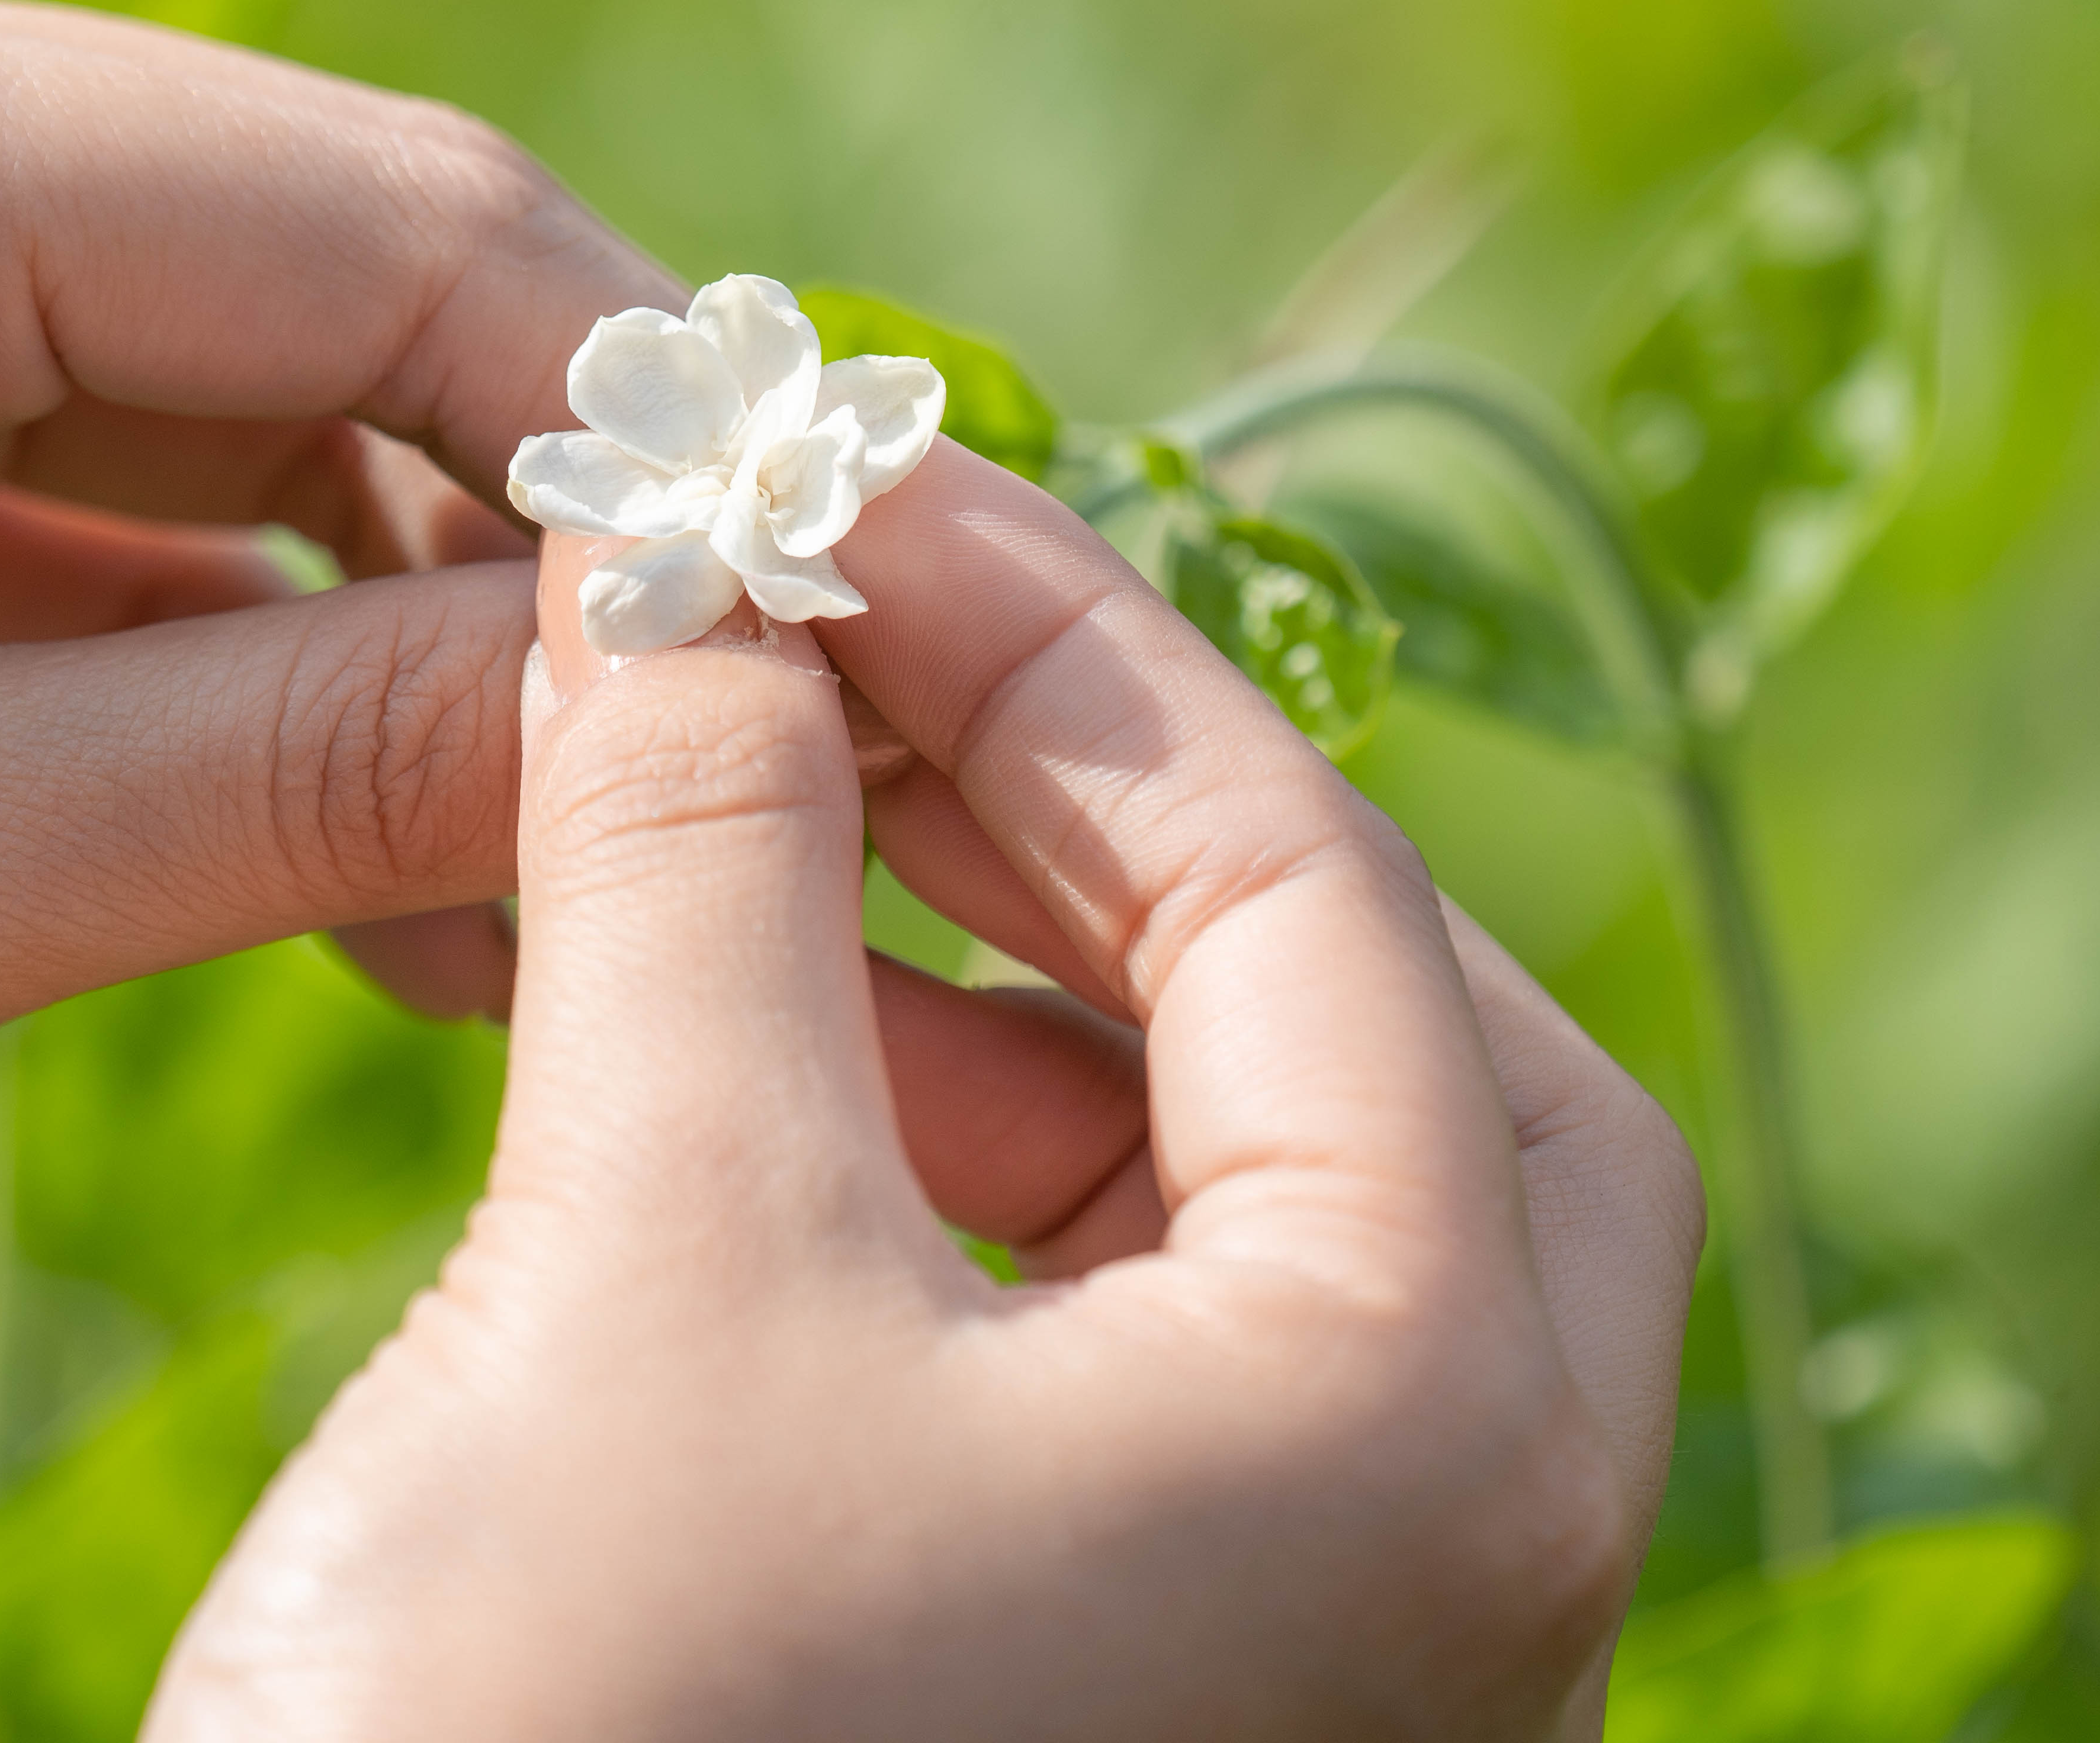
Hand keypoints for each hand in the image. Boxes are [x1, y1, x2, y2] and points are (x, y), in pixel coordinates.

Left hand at [0, 0, 647, 1458]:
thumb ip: (316, 763)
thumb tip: (691, 692)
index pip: (375, 220)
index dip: (654, 436)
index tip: (864, 627)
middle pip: (309, 278)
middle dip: (532, 544)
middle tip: (746, 785)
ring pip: (213, 387)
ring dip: (388, 621)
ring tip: (554, 875)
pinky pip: (73, 466)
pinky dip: (223, 646)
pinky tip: (371, 838)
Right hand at [150, 453, 1704, 1740]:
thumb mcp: (651, 1239)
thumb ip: (703, 846)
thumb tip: (684, 557)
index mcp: (1438, 1426)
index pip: (1307, 879)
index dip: (1052, 633)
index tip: (833, 476)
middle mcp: (1448, 1546)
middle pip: (1353, 1029)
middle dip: (1097, 809)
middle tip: (852, 644)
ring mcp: (1299, 1635)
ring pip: (1225, 1181)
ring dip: (992, 971)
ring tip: (749, 825)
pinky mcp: (1129, 1679)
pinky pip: (1104, 1324)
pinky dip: (937, 1147)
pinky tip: (735, 1055)